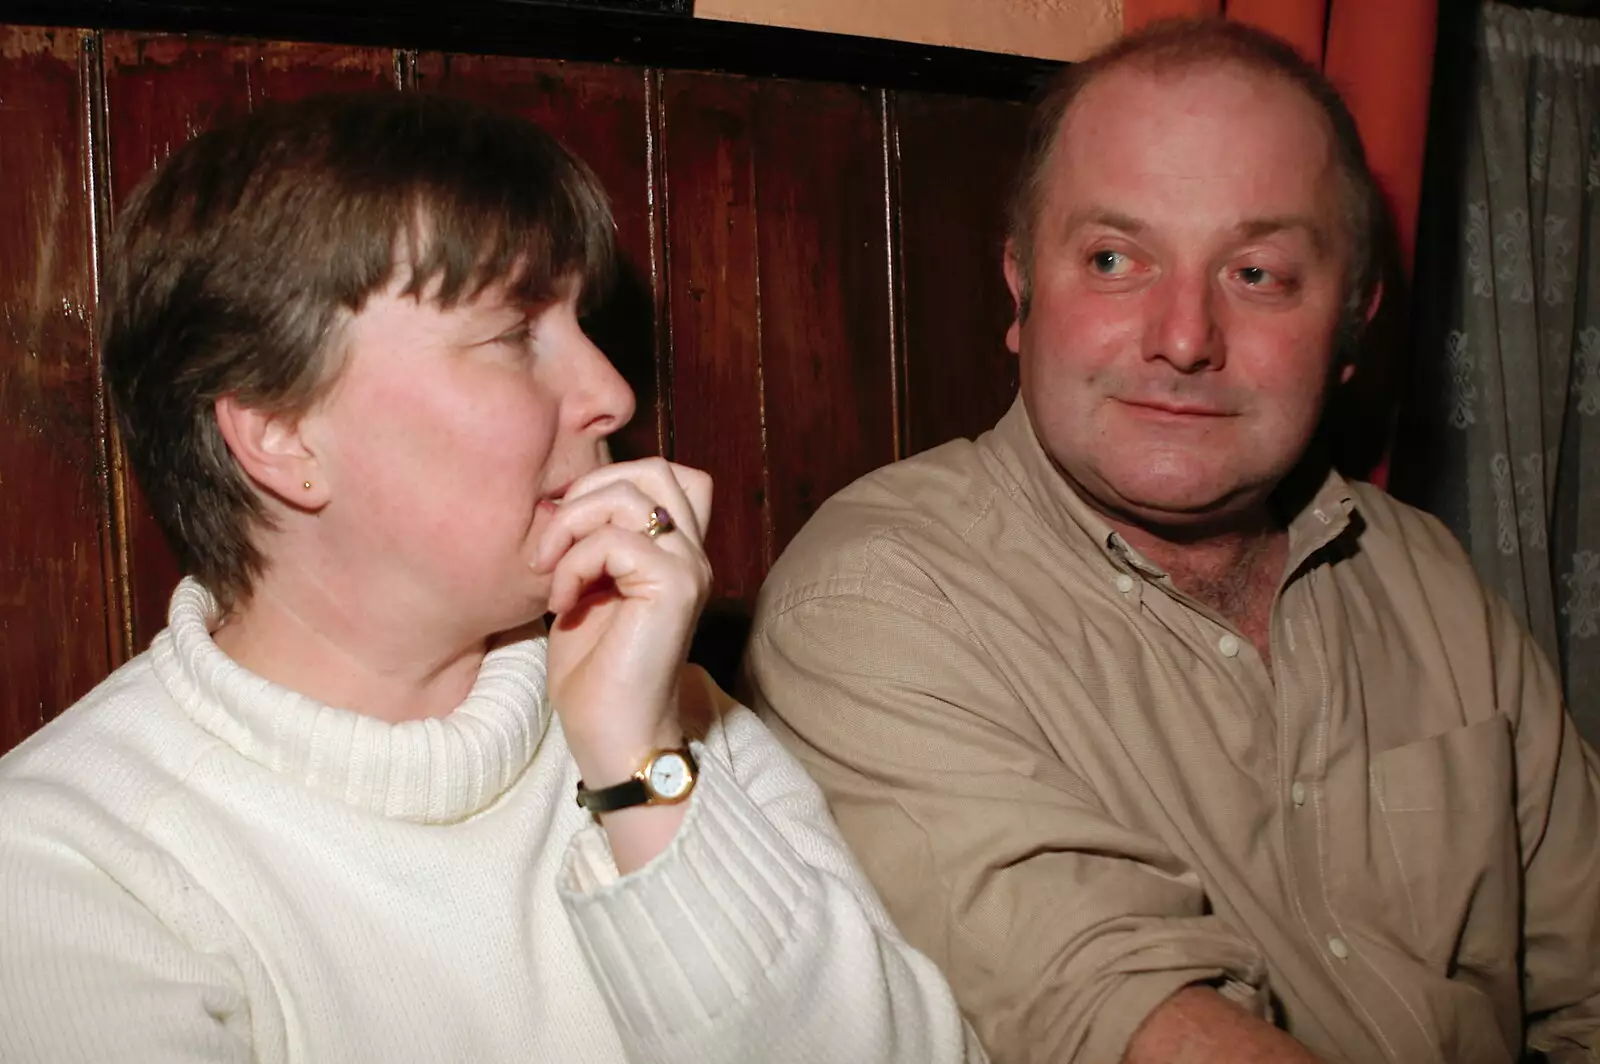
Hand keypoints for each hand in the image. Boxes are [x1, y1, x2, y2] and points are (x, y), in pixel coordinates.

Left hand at [534, 458, 713, 789]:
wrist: (613, 737)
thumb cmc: (594, 675)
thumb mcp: (586, 591)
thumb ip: (591, 544)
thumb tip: (561, 502)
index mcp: (675, 553)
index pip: (665, 476)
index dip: (610, 482)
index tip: (568, 532)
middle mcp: (692, 554)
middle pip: (654, 469)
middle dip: (587, 492)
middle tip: (553, 546)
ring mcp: (689, 568)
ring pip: (630, 495)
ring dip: (572, 527)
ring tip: (551, 573)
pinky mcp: (675, 587)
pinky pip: (614, 541)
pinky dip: (574, 565)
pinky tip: (562, 604)